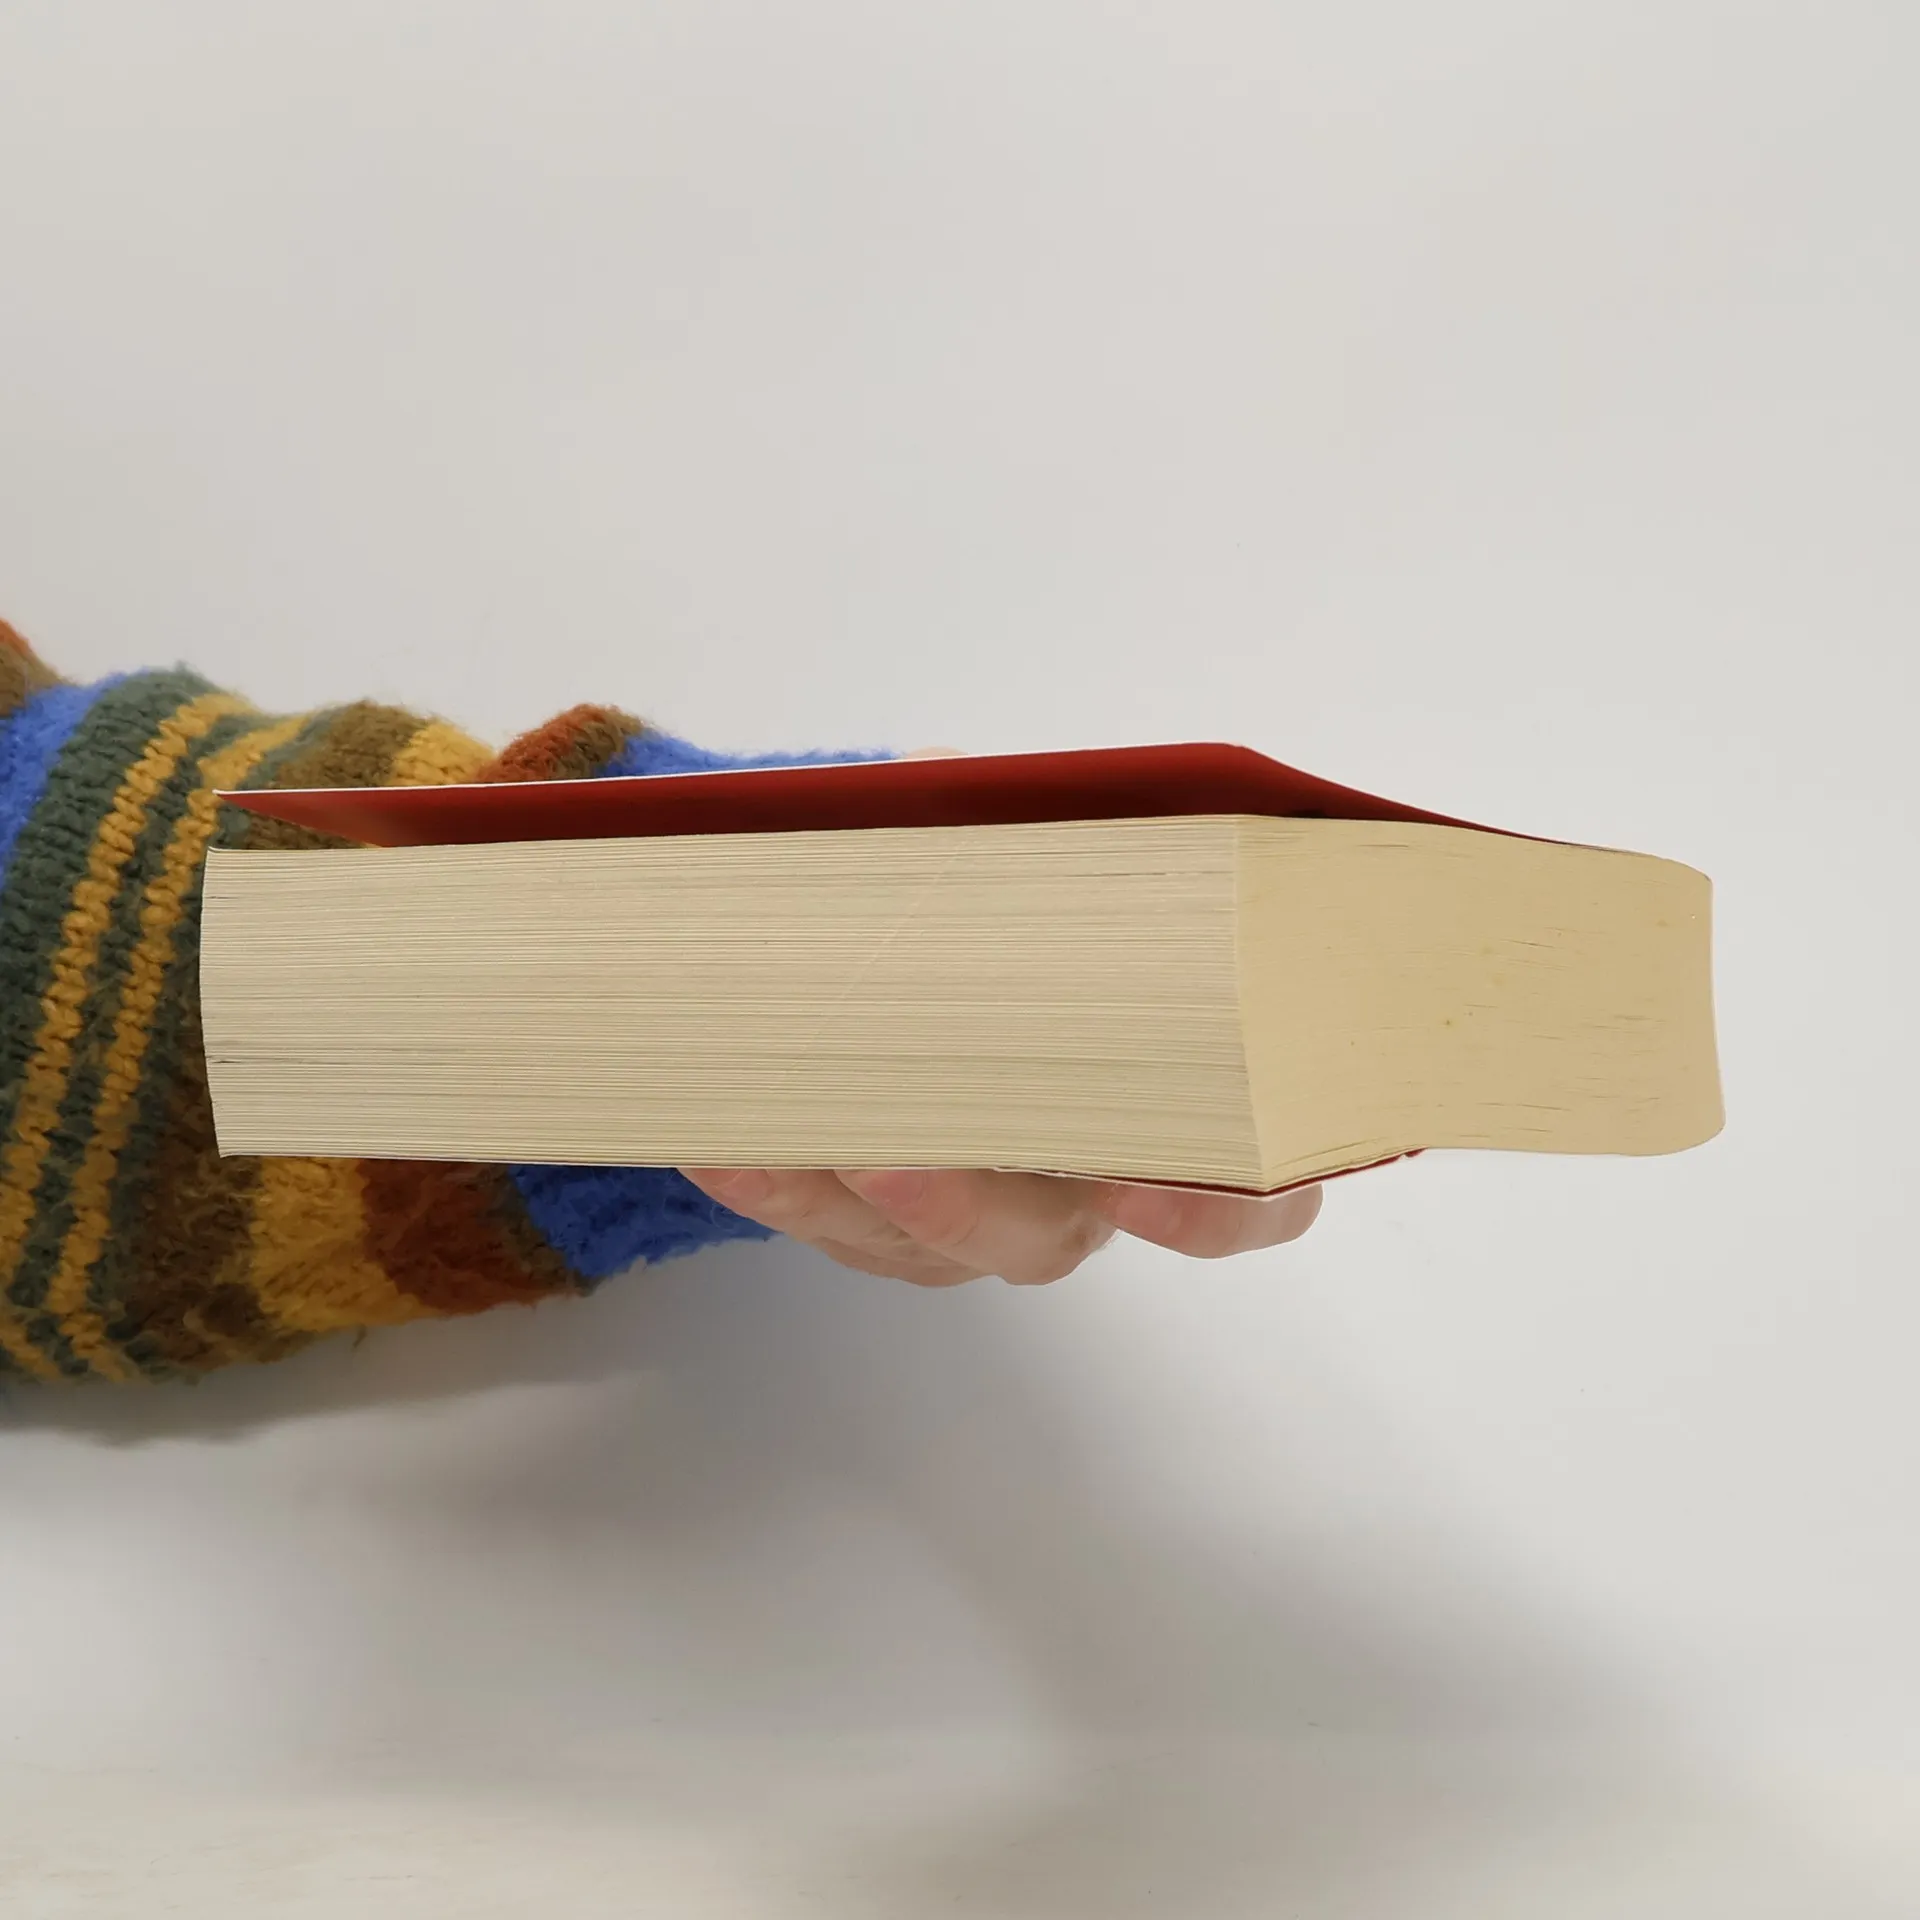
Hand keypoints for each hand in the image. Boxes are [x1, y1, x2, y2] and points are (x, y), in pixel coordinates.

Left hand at [681, 744, 1319, 1287]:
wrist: (928, 945)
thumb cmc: (1024, 913)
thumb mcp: (1042, 859)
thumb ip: (1025, 829)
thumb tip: (950, 780)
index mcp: (1171, 1113)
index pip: (1247, 1197)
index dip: (1214, 1207)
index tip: (1152, 1181)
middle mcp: (1080, 1192)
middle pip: (1048, 1240)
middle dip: (973, 1205)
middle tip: (907, 1154)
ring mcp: (978, 1222)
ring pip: (925, 1246)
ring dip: (855, 1195)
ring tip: (804, 1128)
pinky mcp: (883, 1231)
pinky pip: (827, 1225)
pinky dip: (774, 1180)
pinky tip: (717, 1135)